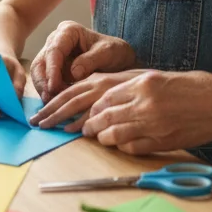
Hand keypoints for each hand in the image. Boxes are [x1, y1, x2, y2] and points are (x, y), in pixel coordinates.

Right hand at [29, 21, 136, 99]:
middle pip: (41, 62)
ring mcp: (53, 57)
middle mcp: (56, 41)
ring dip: (44, 90)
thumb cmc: (115, 52)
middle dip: (44, 82)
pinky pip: (45, 83)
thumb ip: (90, 60)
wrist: (119, 61)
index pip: (54, 50)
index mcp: (68, 31)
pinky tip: (55, 104)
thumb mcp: (108, 53)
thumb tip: (74, 73)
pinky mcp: (54, 71)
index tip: (54, 87)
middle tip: (50, 99)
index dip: (52, 69)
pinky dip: (49, 94)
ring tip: (52, 104)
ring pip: (39, 74)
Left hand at [29, 70, 144, 131]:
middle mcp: (104, 86)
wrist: (175, 89)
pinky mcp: (123, 109)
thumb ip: (102, 95)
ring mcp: (114, 97)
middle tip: (35, 123)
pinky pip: (100, 119)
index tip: (40, 113)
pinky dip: (85, 125)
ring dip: (63, 120)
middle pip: (70, 99)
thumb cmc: (148, 88)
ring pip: (81, 108)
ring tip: (48, 128)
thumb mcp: (122, 86)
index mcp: (100, 79)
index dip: (53, 102)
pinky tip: (75, 131)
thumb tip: (84, 111)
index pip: (70, 91)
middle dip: (51, 112)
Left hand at [82, 71, 211, 154]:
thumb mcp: (162, 77)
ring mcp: (153, 125)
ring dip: (104, 138)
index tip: (91, 111)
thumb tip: (113, 97)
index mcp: (145, 84)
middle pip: (107, 117)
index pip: (107, 97)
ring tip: (100, 138)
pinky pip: (133, 148)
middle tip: (87, 128)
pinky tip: (121, 145)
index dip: (95, 107)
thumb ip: (138, 86)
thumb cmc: (196, 88)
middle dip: (93, 124)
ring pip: (116, 135)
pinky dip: (123, 148)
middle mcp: (146, 104)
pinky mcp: (162, 142)